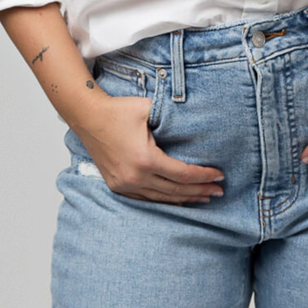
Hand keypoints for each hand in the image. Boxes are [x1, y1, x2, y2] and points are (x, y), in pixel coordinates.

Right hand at [76, 93, 223, 204]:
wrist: (87, 117)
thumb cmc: (117, 110)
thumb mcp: (148, 107)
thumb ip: (173, 116)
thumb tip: (197, 120)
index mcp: (145, 159)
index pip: (183, 174)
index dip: (204, 176)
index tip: (220, 175)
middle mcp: (135, 176)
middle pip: (176, 190)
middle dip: (200, 191)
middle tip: (219, 191)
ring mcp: (125, 184)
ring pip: (161, 198)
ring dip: (185, 198)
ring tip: (204, 197)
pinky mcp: (117, 186)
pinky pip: (146, 198)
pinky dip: (165, 199)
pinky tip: (178, 198)